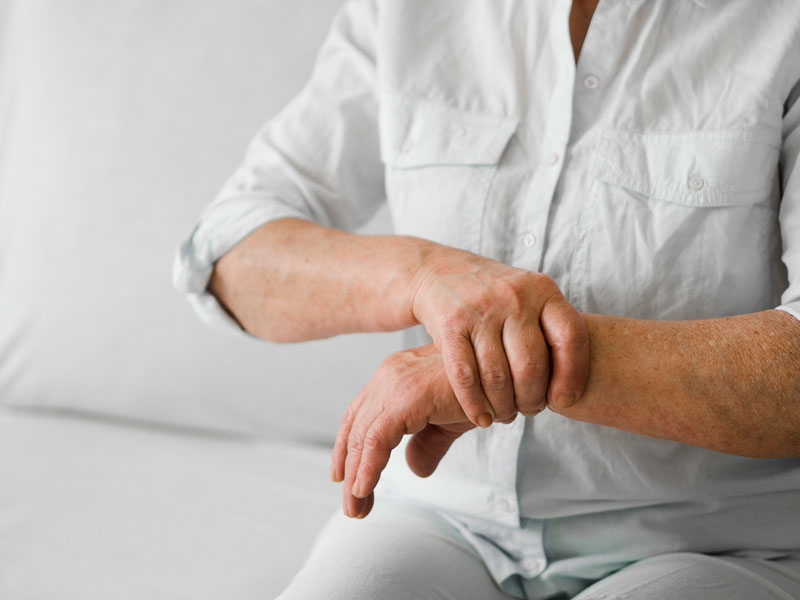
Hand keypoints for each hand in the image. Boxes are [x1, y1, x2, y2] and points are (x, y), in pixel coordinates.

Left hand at [331, 345, 474, 518]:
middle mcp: (390, 376)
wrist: (508, 377)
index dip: (348, 447)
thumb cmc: (484, 390)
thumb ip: (428, 444)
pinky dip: (367, 467)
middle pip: (355, 426)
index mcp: (396, 377)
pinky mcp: (405, 398)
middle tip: (352, 505)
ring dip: (356, 475)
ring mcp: (395, 383)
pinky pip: (377, 439)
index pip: (360, 415)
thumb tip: (415, 470)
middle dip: (349, 468)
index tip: (345, 478)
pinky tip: (364, 489)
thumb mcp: (449, 422)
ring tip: (357, 508)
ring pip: (362, 435)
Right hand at [410, 246, 589, 425]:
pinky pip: (465, 375)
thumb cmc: (495, 295)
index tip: (565, 400)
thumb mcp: (530, 297)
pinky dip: (474, 404)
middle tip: (530, 410)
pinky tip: (481, 416)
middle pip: (532, 366)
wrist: (441, 270)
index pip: (571, 338)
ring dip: (503, 406)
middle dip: (532, 399)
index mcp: (543, 290)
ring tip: (506, 414)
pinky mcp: (451, 323)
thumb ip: (550, 330)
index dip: (573, 376)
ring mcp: (481, 309)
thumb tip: (572, 385)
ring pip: (497, 376)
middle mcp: (514, 297)